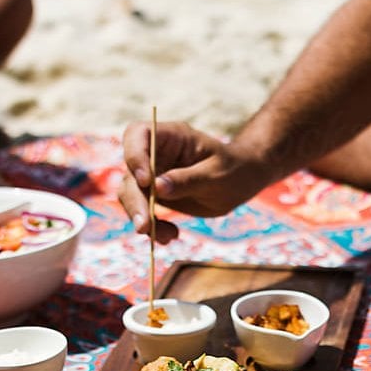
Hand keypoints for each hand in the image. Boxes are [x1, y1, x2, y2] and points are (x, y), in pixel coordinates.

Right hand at [118, 122, 276, 243]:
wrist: (240, 182)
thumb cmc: (233, 169)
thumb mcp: (216, 174)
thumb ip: (188, 179)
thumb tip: (156, 188)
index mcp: (171, 136)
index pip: (138, 134)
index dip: (134, 155)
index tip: (145, 181)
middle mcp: (156, 153)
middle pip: (129, 171)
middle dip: (135, 200)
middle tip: (144, 226)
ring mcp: (153, 174)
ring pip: (130, 194)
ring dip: (142, 218)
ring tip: (166, 236)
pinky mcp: (154, 195)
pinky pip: (143, 211)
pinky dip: (152, 227)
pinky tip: (170, 236)